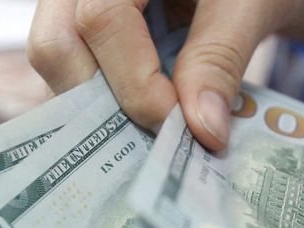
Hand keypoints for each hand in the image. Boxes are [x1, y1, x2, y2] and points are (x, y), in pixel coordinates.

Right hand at [27, 0, 300, 149]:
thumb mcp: (247, 5)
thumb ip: (220, 58)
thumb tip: (203, 130)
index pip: (100, 18)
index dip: (134, 80)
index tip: (177, 123)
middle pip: (56, 45)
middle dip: (102, 105)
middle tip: (158, 138)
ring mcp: (72, 10)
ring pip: (56, 67)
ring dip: (100, 112)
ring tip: (153, 133)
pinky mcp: (81, 41)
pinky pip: (71, 79)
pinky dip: (105, 108)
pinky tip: (144, 123)